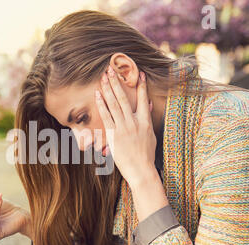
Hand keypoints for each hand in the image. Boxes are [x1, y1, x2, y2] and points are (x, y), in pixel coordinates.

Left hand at [95, 67, 156, 185]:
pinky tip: (98, 94)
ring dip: (109, 89)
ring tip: (104, 76)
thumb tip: (147, 104)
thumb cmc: (146, 155)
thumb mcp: (151, 136)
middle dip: (118, 82)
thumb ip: (148, 118)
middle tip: (112, 69)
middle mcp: (134, 122)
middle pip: (125, 98)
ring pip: (114, 104)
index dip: (141, 86)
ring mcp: (124, 128)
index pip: (143, 99)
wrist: (141, 170)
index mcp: (145, 122)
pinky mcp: (114, 135)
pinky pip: (106, 116)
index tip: (139, 73)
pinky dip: (102, 104)